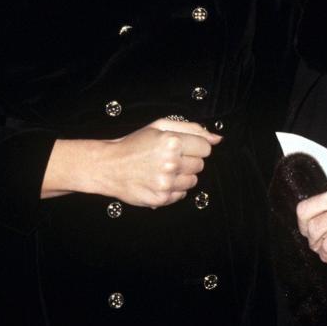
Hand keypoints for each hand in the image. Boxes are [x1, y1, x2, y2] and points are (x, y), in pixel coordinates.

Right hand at [42, 118, 221, 207]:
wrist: (109, 166)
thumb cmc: (135, 144)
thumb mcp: (160, 126)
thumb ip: (192, 129)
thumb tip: (217, 139)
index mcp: (172, 142)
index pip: (206, 148)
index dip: (194, 147)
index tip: (182, 147)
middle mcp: (171, 163)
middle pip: (200, 165)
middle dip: (188, 161)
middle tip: (168, 158)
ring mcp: (166, 183)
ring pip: (193, 181)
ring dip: (182, 176)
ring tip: (163, 170)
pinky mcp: (161, 199)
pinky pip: (182, 195)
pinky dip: (173, 189)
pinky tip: (158, 180)